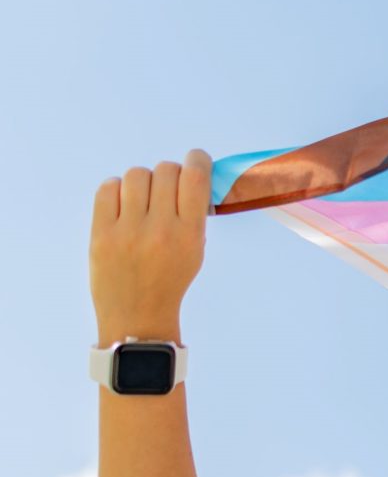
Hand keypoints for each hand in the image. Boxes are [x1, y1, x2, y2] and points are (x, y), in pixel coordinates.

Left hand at [90, 149, 211, 346]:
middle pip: (165, 170)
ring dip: (143, 181)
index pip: (195, 177)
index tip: (196, 160)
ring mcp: (127, 231)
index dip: (197, 159)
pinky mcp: (101, 234)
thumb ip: (194, 215)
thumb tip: (190, 177)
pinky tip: (122, 203)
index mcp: (189, 233)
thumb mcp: (196, 250)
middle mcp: (159, 228)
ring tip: (142, 199)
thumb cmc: (171, 281)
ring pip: (136, 175)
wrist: (137, 316)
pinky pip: (107, 188)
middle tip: (166, 189)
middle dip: (170, 174)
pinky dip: (117, 189)